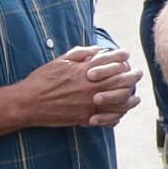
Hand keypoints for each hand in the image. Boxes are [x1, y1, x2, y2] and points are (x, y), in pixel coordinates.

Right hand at [6, 44, 141, 130]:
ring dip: (130, 98)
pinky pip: (108, 118)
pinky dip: (117, 116)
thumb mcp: (60, 60)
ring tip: (136, 97)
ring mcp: (90, 103)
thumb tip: (97, 50)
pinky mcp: (86, 118)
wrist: (29, 103)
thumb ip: (80, 53)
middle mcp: (91, 86)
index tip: (127, 56)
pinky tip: (120, 114)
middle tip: (138, 74)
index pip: (111, 61)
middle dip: (132, 76)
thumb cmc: (42, 80)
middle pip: (121, 80)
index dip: (121, 57)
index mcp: (85, 70)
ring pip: (119, 101)